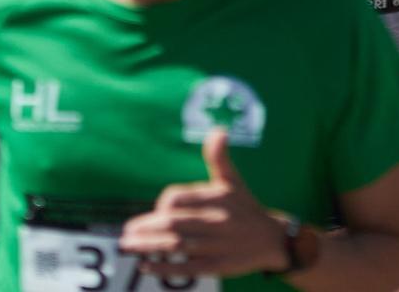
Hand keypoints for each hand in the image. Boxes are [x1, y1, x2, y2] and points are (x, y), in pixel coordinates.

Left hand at [120, 129, 285, 278]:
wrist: (272, 240)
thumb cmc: (245, 207)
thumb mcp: (234, 181)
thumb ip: (219, 157)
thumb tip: (219, 131)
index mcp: (218, 198)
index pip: (180, 198)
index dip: (163, 204)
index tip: (156, 210)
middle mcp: (217, 221)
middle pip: (174, 223)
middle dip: (146, 227)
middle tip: (126, 232)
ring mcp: (217, 245)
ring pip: (176, 245)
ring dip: (149, 246)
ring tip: (128, 246)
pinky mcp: (217, 266)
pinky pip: (186, 268)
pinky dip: (164, 268)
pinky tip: (145, 266)